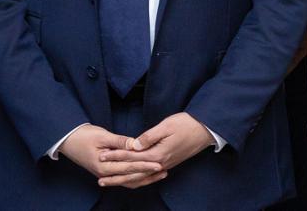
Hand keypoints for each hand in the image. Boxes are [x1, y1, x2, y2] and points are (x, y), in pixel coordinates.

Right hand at [57, 125, 161, 188]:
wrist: (68, 140)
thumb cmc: (84, 136)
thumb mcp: (102, 136)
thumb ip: (120, 142)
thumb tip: (136, 144)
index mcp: (104, 166)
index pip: (129, 167)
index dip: (145, 165)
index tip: (158, 164)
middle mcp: (105, 173)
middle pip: (131, 177)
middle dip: (148, 174)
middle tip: (164, 170)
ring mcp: (105, 174)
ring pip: (128, 181)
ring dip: (144, 178)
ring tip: (160, 174)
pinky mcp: (106, 171)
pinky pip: (123, 178)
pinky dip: (136, 177)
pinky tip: (146, 174)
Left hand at [96, 112, 212, 185]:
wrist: (206, 130)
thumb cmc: (187, 124)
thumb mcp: (166, 126)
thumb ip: (149, 137)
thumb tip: (133, 145)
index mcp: (158, 154)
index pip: (132, 158)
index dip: (116, 157)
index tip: (102, 156)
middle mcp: (161, 163)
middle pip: (134, 173)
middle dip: (116, 176)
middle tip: (101, 180)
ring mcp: (166, 165)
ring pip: (142, 177)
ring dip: (126, 180)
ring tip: (112, 183)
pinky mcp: (169, 163)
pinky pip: (150, 175)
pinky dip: (139, 179)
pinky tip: (133, 179)